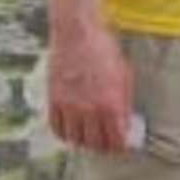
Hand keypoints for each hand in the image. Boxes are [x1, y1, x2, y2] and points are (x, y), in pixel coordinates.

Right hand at [46, 21, 133, 153]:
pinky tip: (71, 131)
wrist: (77, 32)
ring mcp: (69, 106)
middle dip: (104, 148)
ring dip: (84, 142)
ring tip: (90, 139)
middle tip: (107, 144)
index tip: (122, 146)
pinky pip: (57, 127)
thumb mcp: (124, 75)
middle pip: (95, 144)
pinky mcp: (54, 100)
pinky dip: (65, 134)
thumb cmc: (104, 49)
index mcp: (110, 104)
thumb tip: (126, 124)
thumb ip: (124, 103)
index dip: (120, 147)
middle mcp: (89, 109)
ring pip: (75, 140)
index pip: (116, 140)